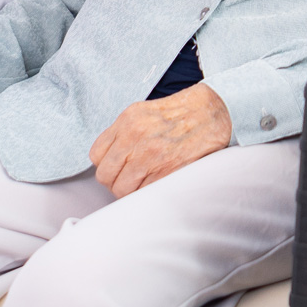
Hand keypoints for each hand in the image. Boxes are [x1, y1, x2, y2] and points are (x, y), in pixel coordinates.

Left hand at [89, 83, 232, 197]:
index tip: (115, 166)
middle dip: (114, 181)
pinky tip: (154, 183)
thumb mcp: (141, 112)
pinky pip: (144, 193)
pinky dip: (146, 193)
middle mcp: (134, 138)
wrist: (209, 113)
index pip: (96, 155)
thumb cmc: (177, 113)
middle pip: (106, 176)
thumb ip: (122, 132)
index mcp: (126, 121)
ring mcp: (150, 156)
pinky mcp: (167, 171)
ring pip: (122, 190)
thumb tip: (108, 156)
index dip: (105, 164)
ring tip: (142, 183)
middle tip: (127, 179)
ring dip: (130, 190)